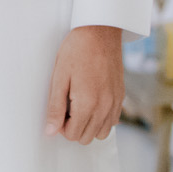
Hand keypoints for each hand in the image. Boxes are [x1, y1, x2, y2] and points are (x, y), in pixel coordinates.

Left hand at [45, 24, 123, 142]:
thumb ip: (55, 107)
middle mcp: (105, 107)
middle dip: (73, 127)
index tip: (57, 109)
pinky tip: (90, 102)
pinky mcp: (121, 97)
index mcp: (88, 104)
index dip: (60, 126)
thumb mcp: (59, 78)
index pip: (73, 134)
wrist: (100, 33)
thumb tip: (50, 131)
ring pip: (102, 132)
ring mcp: (116, 103)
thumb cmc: (76, 52)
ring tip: (77, 105)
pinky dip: (101, 118)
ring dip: (88, 125)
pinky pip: (112, 121)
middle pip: (87, 137)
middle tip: (65, 106)